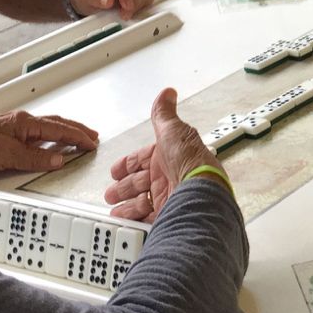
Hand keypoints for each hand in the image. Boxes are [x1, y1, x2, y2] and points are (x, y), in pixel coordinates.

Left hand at [0, 110, 98, 171]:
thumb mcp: (8, 156)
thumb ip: (35, 158)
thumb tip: (57, 160)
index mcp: (25, 122)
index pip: (59, 129)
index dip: (77, 136)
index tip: (91, 142)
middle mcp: (20, 121)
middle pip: (55, 123)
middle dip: (75, 129)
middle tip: (91, 136)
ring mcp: (12, 126)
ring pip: (46, 126)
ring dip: (63, 131)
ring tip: (75, 137)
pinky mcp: (5, 134)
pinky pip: (35, 132)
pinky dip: (49, 136)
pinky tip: (47, 143)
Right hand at [104, 88, 222, 222]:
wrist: (200, 193)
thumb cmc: (190, 162)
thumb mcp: (173, 131)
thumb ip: (164, 114)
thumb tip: (167, 94)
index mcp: (168, 156)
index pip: (142, 160)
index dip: (127, 165)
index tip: (115, 171)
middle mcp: (169, 177)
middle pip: (138, 183)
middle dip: (123, 187)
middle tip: (111, 193)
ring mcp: (168, 197)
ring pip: (140, 202)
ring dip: (126, 205)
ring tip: (115, 208)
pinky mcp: (167, 215)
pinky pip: (146, 218)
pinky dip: (133, 218)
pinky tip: (124, 218)